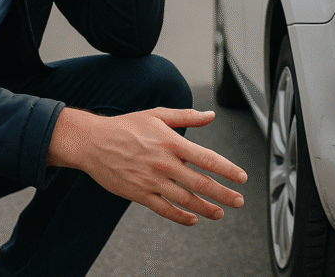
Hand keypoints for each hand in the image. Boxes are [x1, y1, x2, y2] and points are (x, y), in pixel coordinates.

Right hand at [48, 107, 247, 225]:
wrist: (93, 142)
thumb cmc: (124, 127)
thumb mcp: (157, 114)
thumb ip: (186, 116)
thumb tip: (209, 115)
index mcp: (171, 142)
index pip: (207, 158)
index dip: (228, 170)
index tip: (241, 178)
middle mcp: (164, 163)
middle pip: (201, 183)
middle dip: (224, 194)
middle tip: (238, 201)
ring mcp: (152, 181)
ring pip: (186, 199)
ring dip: (206, 209)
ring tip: (219, 212)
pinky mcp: (139, 194)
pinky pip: (164, 209)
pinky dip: (180, 217)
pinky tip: (191, 219)